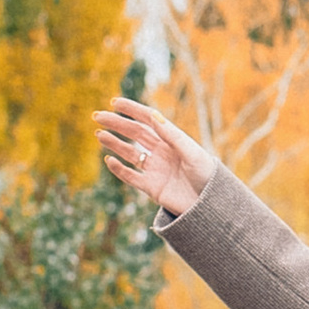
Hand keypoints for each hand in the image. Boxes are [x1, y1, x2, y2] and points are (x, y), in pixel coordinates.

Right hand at [95, 97, 214, 219]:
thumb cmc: (207, 176)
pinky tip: (109, 160)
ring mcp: (155, 169)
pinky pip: (131, 177)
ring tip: (99, 134)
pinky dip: (119, 169)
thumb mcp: (192, 153)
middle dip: (116, 124)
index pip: (148, 120)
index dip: (132, 110)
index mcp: (172, 140)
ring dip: (114, 143)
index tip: (115, 102)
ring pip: (130, 153)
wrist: (211, 206)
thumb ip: (173, 136)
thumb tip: (153, 115)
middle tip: (97, 116)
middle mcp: (161, 152)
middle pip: (135, 134)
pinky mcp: (151, 187)